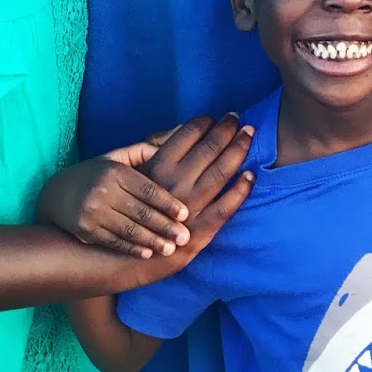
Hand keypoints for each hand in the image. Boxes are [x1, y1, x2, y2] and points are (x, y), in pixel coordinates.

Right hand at [37, 133, 190, 258]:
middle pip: (140, 212)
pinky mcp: (85, 231)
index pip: (146, 188)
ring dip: (152, 241)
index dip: (167, 202)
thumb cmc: (96, 173)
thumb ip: (145, 150)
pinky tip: (148, 253)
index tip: (185, 213)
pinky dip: (132, 249)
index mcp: (114, 171)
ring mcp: (92, 213)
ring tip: (171, 249)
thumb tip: (177, 135)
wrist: (56, 194)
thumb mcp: (117, 157)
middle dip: (165, 226)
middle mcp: (102, 192)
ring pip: (129, 230)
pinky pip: (114, 242)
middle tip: (184, 236)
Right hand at [135, 113, 255, 280]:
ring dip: (238, 150)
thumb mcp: (130, 170)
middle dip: (227, 129)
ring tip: (250, 134)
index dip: (206, 121)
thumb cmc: (128, 205)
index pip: (188, 133)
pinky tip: (251, 175)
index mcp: (156, 165)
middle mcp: (172, 183)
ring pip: (219, 173)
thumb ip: (152, 147)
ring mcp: (185, 208)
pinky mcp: (195, 233)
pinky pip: (223, 210)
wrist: (120, 254)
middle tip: (240, 119)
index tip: (217, 117)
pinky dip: (240, 191)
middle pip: (209, 148)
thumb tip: (181, 128)